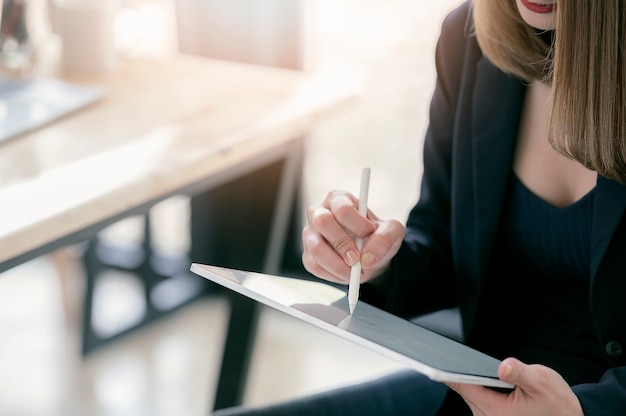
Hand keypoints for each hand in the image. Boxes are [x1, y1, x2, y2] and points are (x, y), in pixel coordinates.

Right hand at [302, 190, 404, 283]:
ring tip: (354, 272)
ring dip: (337, 264)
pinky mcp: (308, 255)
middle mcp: (319, 213)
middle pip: (323, 222)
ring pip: (316, 248)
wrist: (369, 254)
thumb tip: (368, 257)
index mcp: (339, 199)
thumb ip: (385, 238)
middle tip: (357, 259)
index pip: (342, 208)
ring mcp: (310, 234)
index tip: (370, 233)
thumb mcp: (391, 232)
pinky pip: (315, 266)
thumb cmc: (376, 236)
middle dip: (342, 244)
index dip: (357, 224)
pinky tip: (345, 274)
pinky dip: (333, 275)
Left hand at [447, 358, 583, 415]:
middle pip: (461, 388)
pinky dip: (473, 384)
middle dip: (456, 370)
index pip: (461, 386)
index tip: (432, 358)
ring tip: (452, 358)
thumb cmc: (557, 405)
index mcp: (495, 411)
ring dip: (465, 377)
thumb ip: (520, 373)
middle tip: (441, 350)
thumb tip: (504, 366)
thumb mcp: (542, 383)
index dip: (446, 370)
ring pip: (468, 392)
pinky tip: (471, 370)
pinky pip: (476, 397)